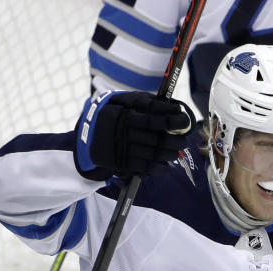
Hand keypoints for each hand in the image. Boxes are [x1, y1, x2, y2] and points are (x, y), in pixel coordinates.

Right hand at [74, 90, 194, 180]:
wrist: (87, 136)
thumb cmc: (114, 114)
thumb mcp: (124, 101)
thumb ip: (147, 103)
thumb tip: (174, 108)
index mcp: (122, 114)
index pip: (152, 119)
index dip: (171, 121)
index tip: (185, 121)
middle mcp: (121, 133)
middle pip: (155, 139)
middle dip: (174, 140)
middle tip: (184, 140)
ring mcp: (120, 150)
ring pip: (151, 154)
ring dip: (169, 154)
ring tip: (177, 152)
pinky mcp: (120, 164)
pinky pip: (143, 168)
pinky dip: (158, 167)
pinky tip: (165, 164)